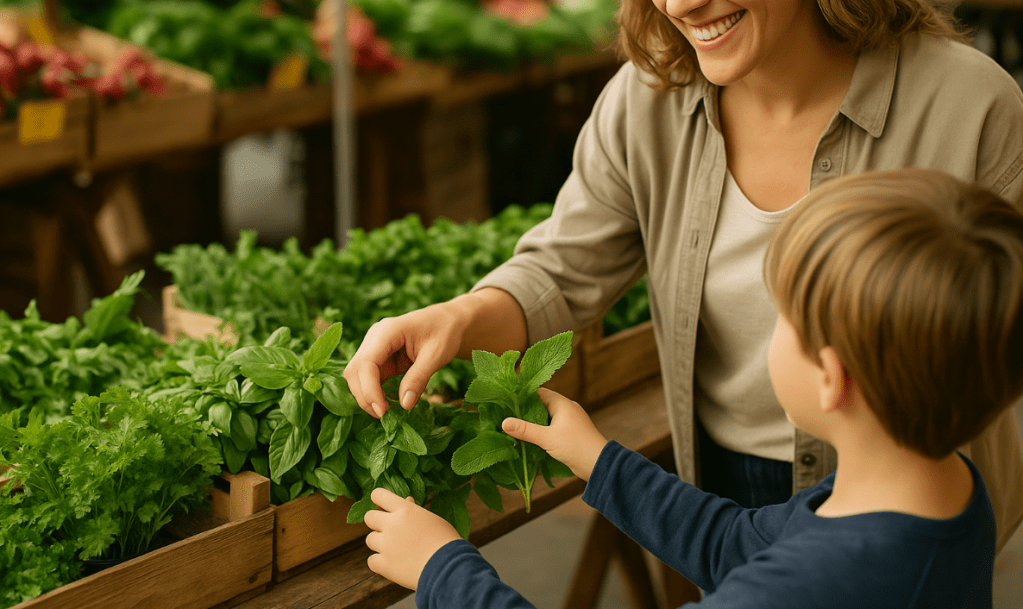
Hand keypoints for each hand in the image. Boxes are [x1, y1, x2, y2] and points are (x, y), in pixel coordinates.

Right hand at [343, 288, 525, 418]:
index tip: (382, 411)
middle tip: (384, 416)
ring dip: (366, 395)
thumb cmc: (445, 332)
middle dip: (365, 395)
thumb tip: (404, 405)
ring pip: (357, 376)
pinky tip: (386, 403)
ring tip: (385, 412)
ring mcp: (374, 347)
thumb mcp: (436, 355)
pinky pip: (368, 377)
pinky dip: (373, 392)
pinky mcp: (379, 357)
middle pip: (355, 371)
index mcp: (387, 331)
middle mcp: (374, 337)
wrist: (449, 321)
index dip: (369, 390)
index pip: (366, 364)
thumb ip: (419, 378)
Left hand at [364, 487, 460, 590]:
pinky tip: (394, 564)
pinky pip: (371, 561)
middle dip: (377, 523)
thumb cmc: (445, 541)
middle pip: (369, 517)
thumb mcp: (431, 518)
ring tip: (397, 550)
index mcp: (405, 509)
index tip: (383, 507)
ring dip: (380, 544)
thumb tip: (406, 500)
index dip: (379, 500)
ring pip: (369, 539)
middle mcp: (392, 524)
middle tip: (391, 531)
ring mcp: (386, 544)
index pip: (379, 495)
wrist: (448, 567)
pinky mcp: (384, 564)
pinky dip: (380, 563)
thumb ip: (414, 510)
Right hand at [502, 388, 606, 480]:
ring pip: (547, 417)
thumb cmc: (575, 446)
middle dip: (526, 410)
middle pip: (541, 404)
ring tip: (516, 428)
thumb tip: (504, 422)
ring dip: (534, 422)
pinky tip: (531, 438)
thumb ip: (525, 430)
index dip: (523, 396)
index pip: (539, 392)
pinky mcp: (570, 433)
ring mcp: (569, 421)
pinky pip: (552, 427)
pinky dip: (542, 431)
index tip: (508, 401)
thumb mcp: (547, 438)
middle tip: (508, 416)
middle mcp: (566, 409)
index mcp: (562, 403)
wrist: (598, 464)